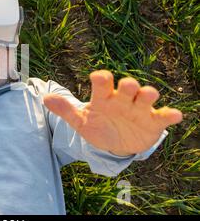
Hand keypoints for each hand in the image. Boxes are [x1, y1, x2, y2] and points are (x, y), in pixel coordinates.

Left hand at [43, 70, 182, 155]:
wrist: (114, 143)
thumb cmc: (97, 126)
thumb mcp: (80, 121)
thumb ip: (65, 110)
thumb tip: (45, 99)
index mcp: (104, 97)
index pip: (102, 82)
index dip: (101, 78)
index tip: (98, 77)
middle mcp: (123, 99)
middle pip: (128, 86)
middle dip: (128, 85)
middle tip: (126, 87)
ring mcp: (139, 109)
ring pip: (147, 96)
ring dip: (148, 94)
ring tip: (148, 95)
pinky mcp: (153, 122)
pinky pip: (164, 116)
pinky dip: (170, 115)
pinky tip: (174, 115)